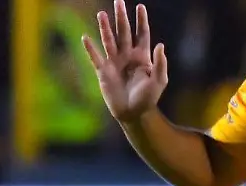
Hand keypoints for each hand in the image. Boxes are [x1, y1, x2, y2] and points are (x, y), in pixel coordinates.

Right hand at [82, 0, 167, 123]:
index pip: (142, 34)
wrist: (134, 114)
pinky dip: (90, 48)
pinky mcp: (103, 72)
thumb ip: (160, 64)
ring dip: (105, 28)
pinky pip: (95, 58)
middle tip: (118, 1)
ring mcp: (114, 63)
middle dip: (121, 18)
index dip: (141, 21)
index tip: (140, 6)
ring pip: (109, 41)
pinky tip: (85, 37)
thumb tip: (160, 45)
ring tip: (102, 14)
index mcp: (142, 57)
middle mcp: (127, 56)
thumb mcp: (159, 81)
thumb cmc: (149, 98)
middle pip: (124, 32)